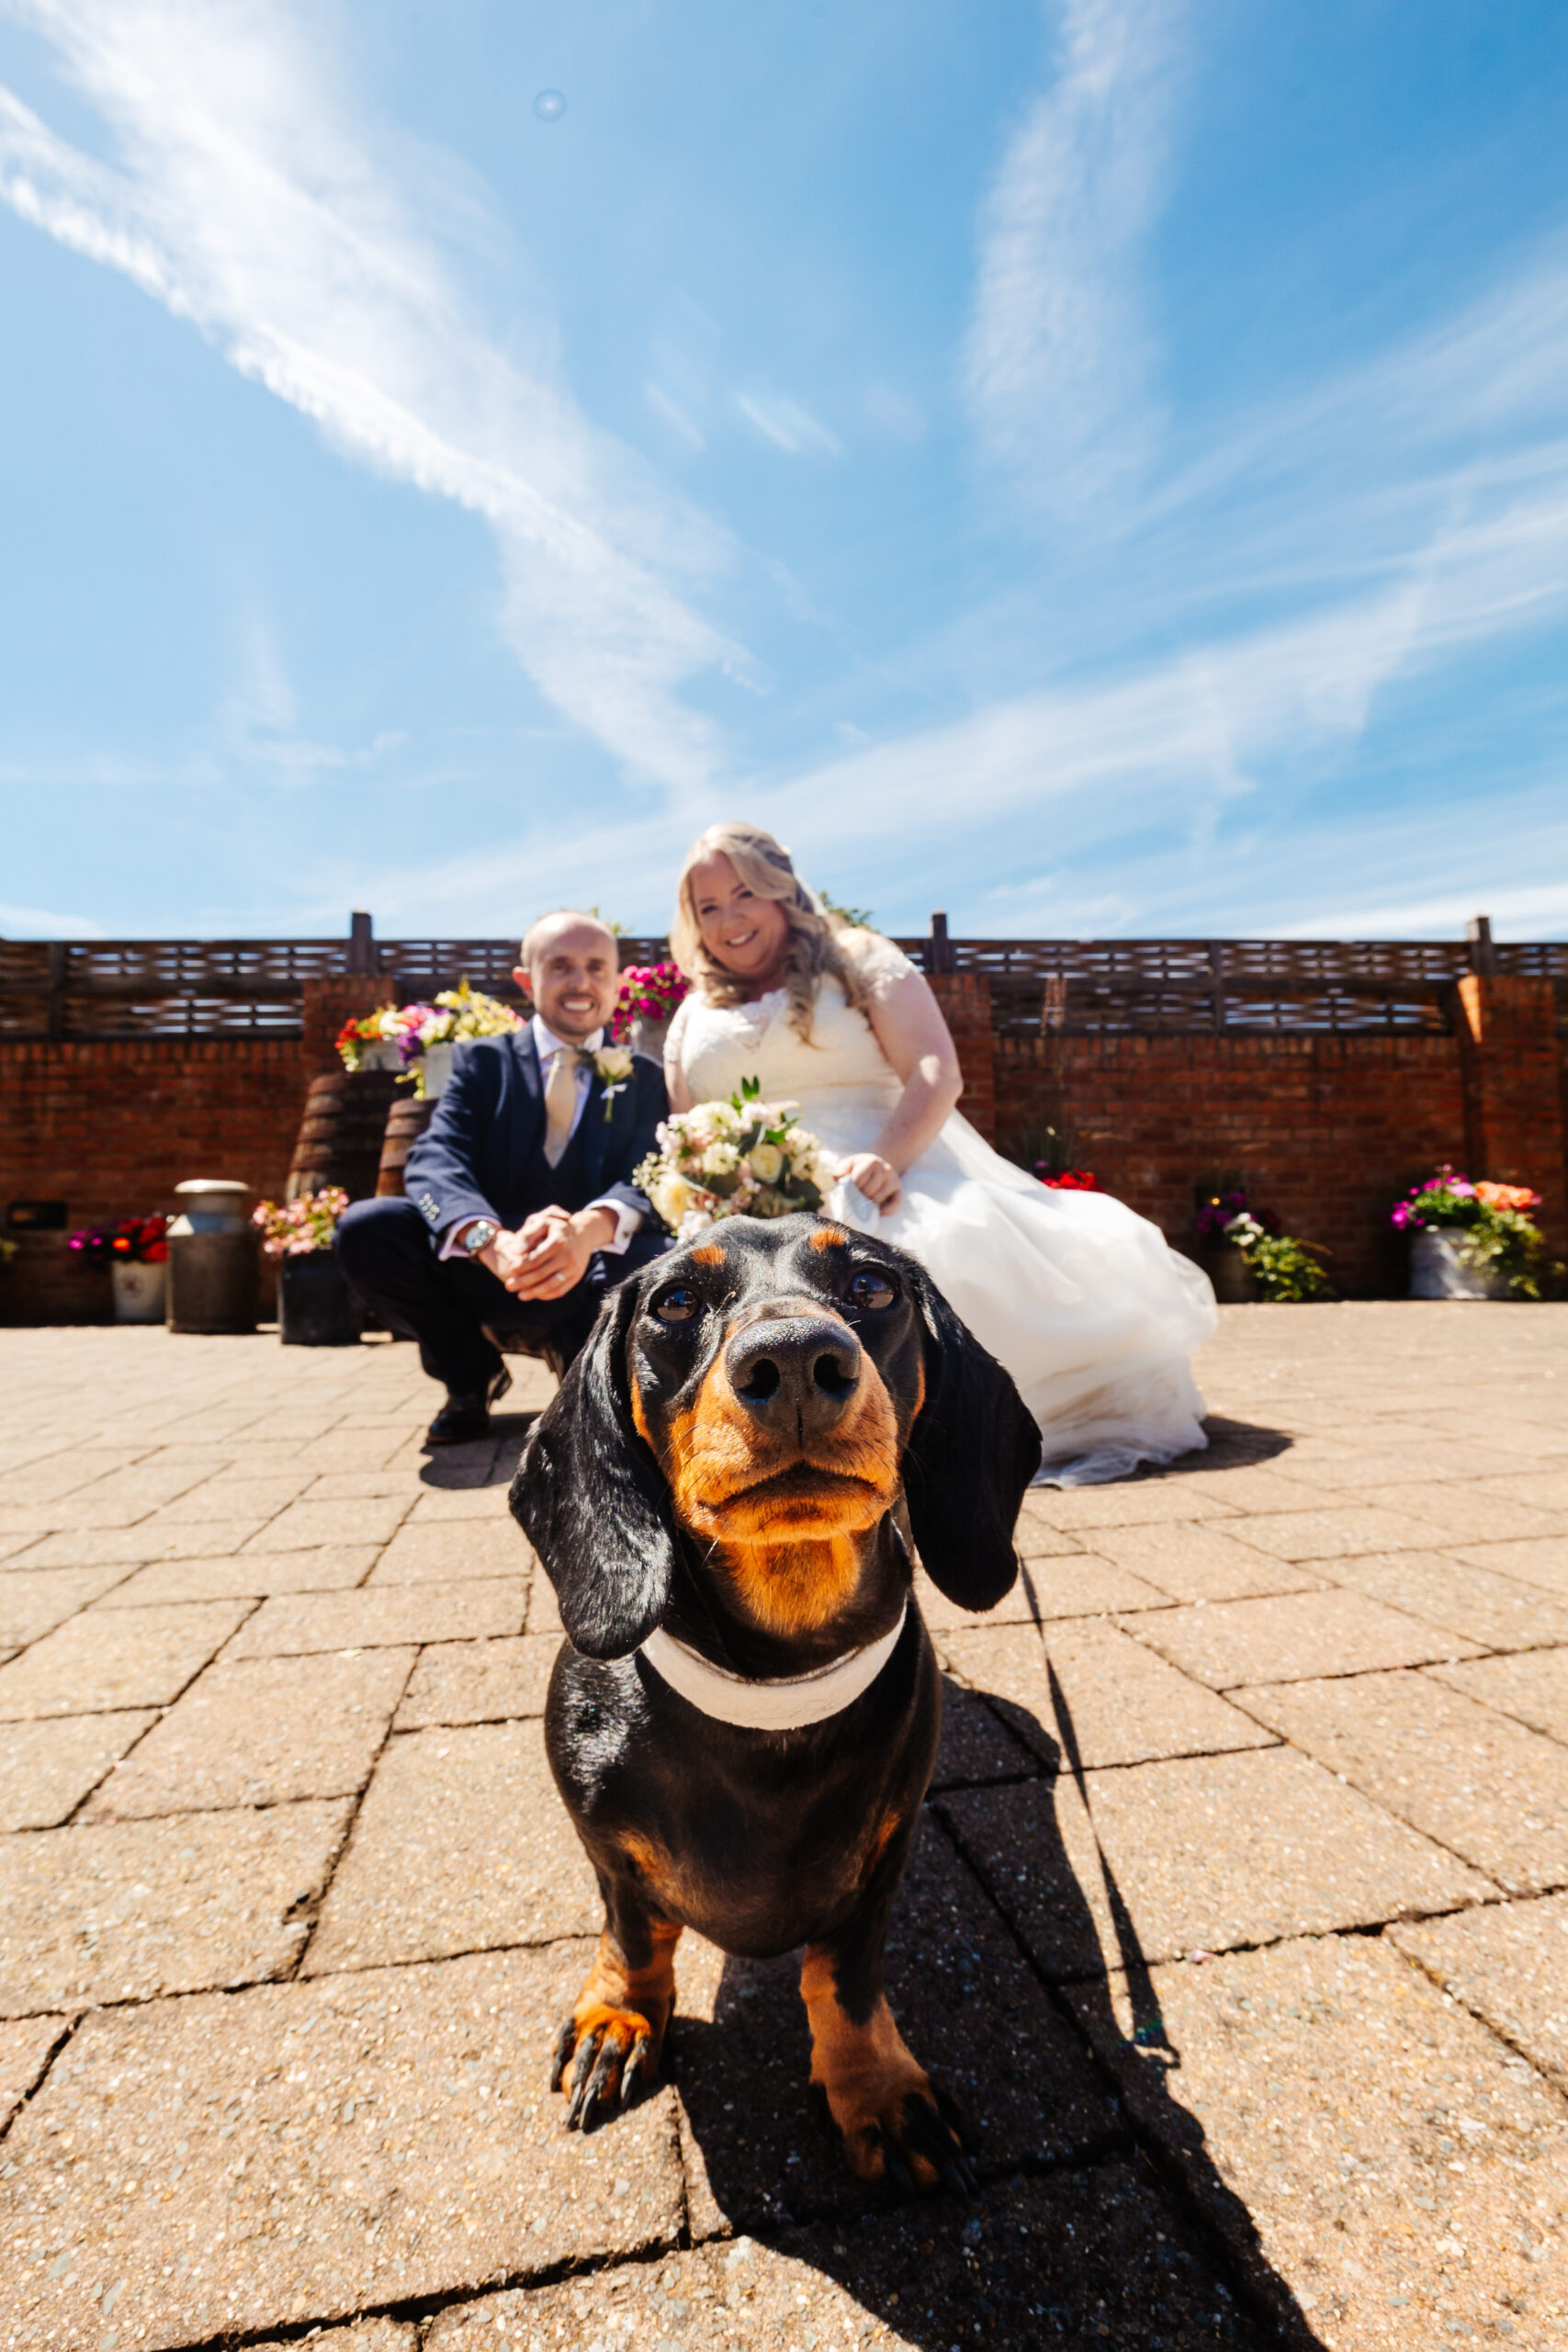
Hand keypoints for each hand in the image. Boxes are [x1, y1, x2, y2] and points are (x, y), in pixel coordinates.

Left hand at [484, 1205, 612, 1299]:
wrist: (583, 1234)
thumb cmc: (557, 1228)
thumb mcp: (544, 1223)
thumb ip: (528, 1234)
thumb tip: (516, 1251)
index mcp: (558, 1241)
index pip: (536, 1258)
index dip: (521, 1266)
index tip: (510, 1270)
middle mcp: (568, 1255)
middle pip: (541, 1273)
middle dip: (523, 1282)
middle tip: (509, 1286)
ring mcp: (573, 1268)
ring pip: (551, 1285)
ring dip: (534, 1292)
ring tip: (520, 1295)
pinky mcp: (576, 1276)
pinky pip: (560, 1290)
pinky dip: (546, 1295)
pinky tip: (535, 1295)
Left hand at [838, 1152, 902, 1214]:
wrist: (877, 1167)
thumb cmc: (859, 1169)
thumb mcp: (849, 1164)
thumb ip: (840, 1170)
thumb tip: (839, 1178)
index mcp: (872, 1161)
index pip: (859, 1179)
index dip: (852, 1188)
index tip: (849, 1190)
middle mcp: (886, 1170)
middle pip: (869, 1190)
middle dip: (859, 1196)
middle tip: (855, 1197)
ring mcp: (894, 1181)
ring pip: (879, 1198)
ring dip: (869, 1203)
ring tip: (864, 1201)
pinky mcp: (900, 1192)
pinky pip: (896, 1204)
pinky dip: (887, 1210)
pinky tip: (878, 1211)